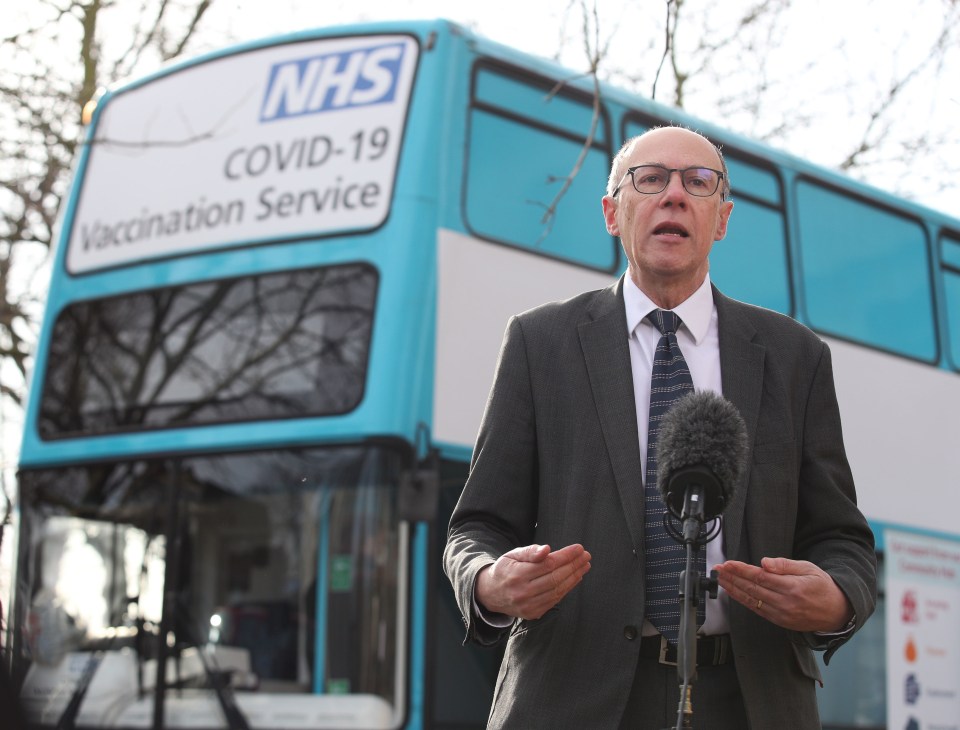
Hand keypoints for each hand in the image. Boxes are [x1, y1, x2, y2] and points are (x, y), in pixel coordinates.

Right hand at [475, 543, 591, 619]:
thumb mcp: (512, 555)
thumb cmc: (505, 569)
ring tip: (584, 566)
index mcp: (517, 574)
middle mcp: (523, 592)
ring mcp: (528, 605)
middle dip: (574, 566)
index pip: (548, 564)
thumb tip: (547, 549)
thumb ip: (530, 552)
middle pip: (555, 578)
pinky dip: (567, 588)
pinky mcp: (532, 613)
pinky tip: (575, 578)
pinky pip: (554, 600)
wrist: (490, 593)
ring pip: (557, 590)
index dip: (566, 556)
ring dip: (574, 577)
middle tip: (586, 556)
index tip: (579, 548)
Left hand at [714, 557, 852, 632]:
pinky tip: (733, 593)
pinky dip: (743, 601)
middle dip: (732, 578)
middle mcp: (785, 603)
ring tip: (720, 580)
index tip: (728, 564)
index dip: (741, 570)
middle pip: (752, 588)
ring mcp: (782, 614)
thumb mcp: (808, 568)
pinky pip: (757, 610)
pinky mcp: (780, 622)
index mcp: (793, 587)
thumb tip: (764, 563)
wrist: (837, 611)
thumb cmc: (822, 586)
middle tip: (718, 570)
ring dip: (733, 590)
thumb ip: (784, 565)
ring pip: (752, 600)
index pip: (760, 577)